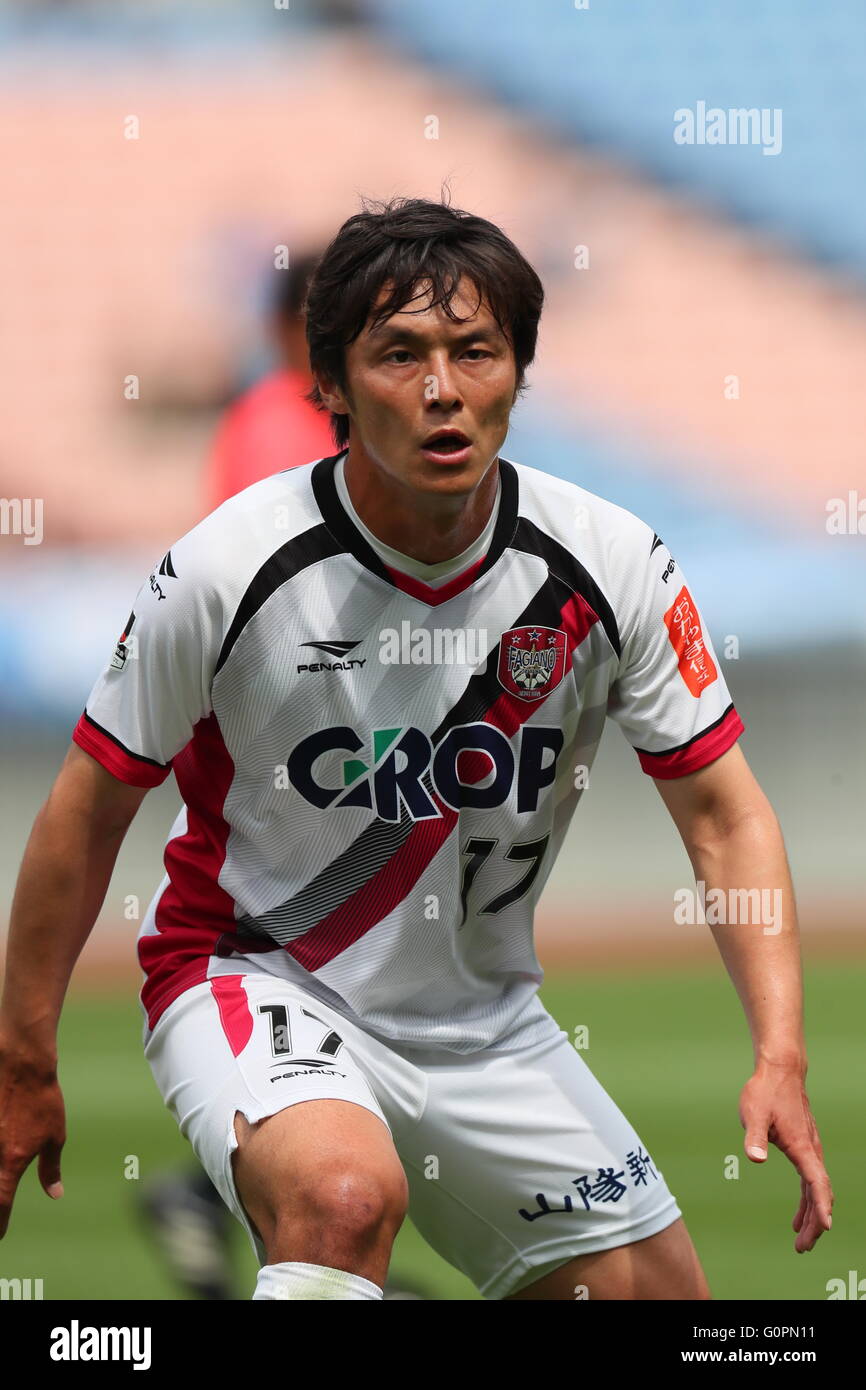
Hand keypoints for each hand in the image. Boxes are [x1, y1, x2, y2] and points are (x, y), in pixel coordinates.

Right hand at [0, 1036, 65, 1237]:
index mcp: (10, 1164)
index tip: (1, 1235)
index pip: (1, 1204)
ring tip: (3, 1187)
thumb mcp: (54, 1137)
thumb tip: (55, 1194)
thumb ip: (50, 1168)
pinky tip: (2, 1156)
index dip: (0, 1223)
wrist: (22, 1066)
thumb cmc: (43, 1102)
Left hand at [739, 1062, 832, 1251]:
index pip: (816, 1182)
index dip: (821, 1206)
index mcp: (801, 1146)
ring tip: (802, 1241)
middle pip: (820, 1193)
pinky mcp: (803, 1147)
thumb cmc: (765, 1092)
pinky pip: (811, 1181)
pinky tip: (798, 1216)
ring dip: (813, 1216)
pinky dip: (808, 1201)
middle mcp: (811, 1150)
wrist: (780, 1071)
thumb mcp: (754, 1114)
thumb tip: (754, 1158)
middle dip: (815, 1223)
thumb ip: (754, 1137)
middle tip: (802, 1248)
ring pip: (817, 1190)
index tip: (825, 1227)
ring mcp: (809, 1149)